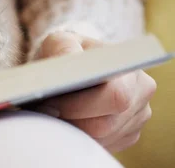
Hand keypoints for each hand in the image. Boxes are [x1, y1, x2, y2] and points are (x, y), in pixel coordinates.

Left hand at [34, 31, 156, 152]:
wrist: (74, 67)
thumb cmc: (66, 53)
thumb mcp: (60, 41)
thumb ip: (63, 49)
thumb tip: (67, 65)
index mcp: (128, 67)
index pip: (114, 96)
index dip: (79, 105)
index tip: (50, 103)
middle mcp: (141, 92)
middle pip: (105, 124)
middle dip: (70, 121)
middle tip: (45, 112)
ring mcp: (138, 116)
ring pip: (101, 138)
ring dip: (72, 130)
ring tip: (52, 115)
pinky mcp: (129, 134)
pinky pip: (102, 145)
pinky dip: (80, 137)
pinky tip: (68, 121)